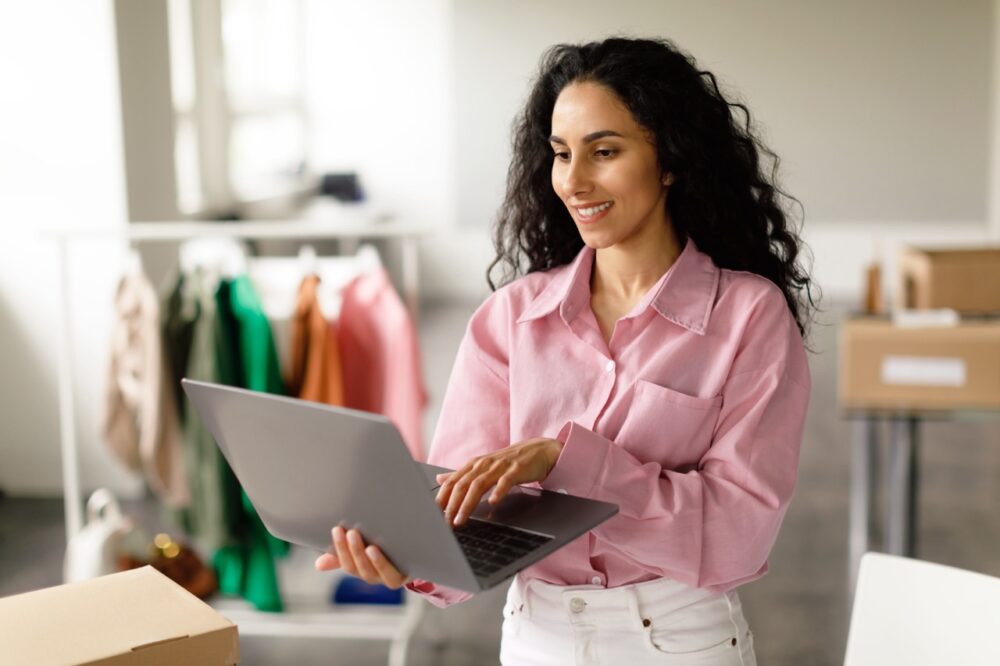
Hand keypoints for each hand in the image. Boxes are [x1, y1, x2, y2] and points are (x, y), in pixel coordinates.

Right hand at [314, 526, 409, 588]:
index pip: (348, 564)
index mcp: (363, 570)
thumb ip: (342, 556)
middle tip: (351, 532)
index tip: (337, 529)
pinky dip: (388, 564)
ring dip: (372, 560)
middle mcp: (377, 577)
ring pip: (379, 573)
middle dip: (355, 552)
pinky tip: (382, 552)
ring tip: (368, 546)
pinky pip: (398, 573)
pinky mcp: (410, 572)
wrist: (416, 550)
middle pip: (362, 570)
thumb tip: (318, 565)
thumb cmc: (383, 547)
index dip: (340, 549)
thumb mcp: (362, 550)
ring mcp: (394, 576)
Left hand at [435, 437, 562, 526]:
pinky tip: (493, 502)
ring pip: (479, 485)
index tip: (433, 514)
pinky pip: (506, 481)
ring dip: (467, 504)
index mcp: (474, 464)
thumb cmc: (509, 462)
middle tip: (444, 523)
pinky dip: (498, 491)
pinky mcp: (516, 469)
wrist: (539, 450)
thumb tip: (440, 479)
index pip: (453, 481)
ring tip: (460, 520)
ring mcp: (500, 466)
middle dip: (451, 505)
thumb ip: (462, 474)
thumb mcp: (483, 467)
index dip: (441, 497)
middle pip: (463, 484)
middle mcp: (484, 464)